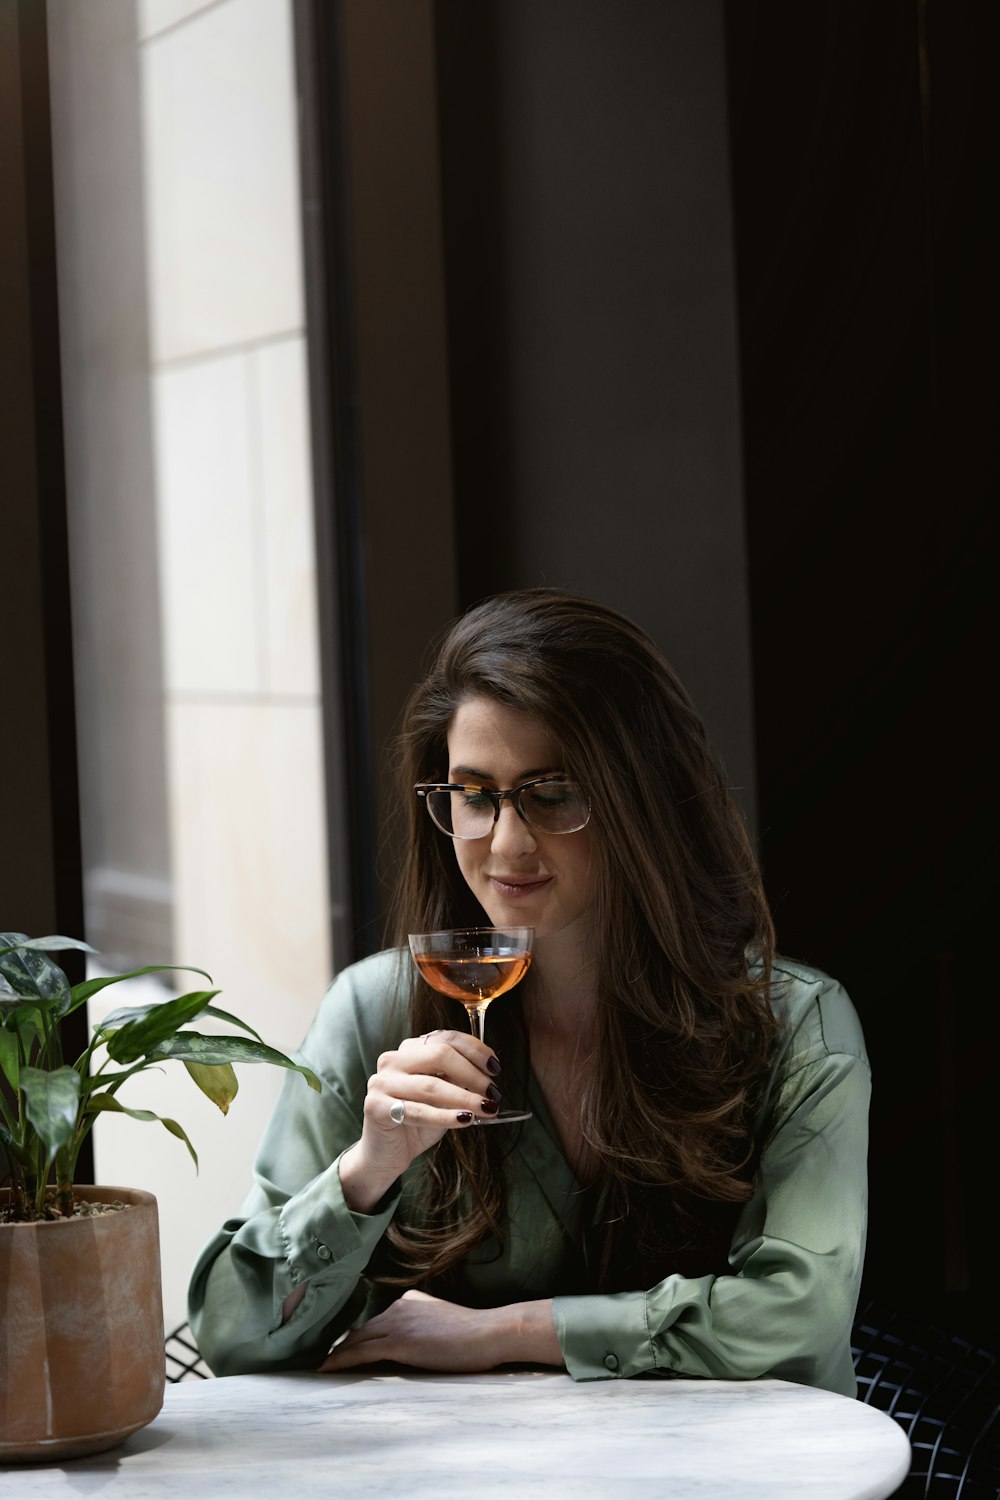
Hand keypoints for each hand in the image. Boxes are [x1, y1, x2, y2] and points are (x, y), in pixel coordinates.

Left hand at [317, 1290, 509, 1373]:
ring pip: (356, 1340)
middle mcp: (399, 1307)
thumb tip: (413, 1347)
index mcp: (409, 1302)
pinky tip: (326, 1371)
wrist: (490, 1332)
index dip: (355, 1338)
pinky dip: (341, 1361)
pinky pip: (362, 1352)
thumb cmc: (475, 1336)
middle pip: (360, 1330)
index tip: (338, 1350)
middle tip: (316, 1360)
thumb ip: (422, 1330)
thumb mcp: (443, 1327)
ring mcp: (398, 1322)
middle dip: (338, 1346)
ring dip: (334, 1355)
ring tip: (316, 1368)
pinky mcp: (400, 1341)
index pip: (375, 1323)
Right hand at [338, 1030, 501, 1211]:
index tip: (495, 1067)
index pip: (445, 1038)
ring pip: (431, 1085)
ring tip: (487, 1109)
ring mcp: (381, 1082)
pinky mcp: (376, 1106)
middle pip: (439, 1055)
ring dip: (465, 1097)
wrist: (385, 1154)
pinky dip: (446, 1116)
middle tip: (493, 1093)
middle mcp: (393, 1060)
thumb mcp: (442, 1096)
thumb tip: (487, 1073)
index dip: (475, 1050)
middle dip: (472, 1074)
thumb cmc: (417, 1121)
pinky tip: (466, 1120)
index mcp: (409, 1050)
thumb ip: (457, 1080)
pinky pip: (418, 1111)